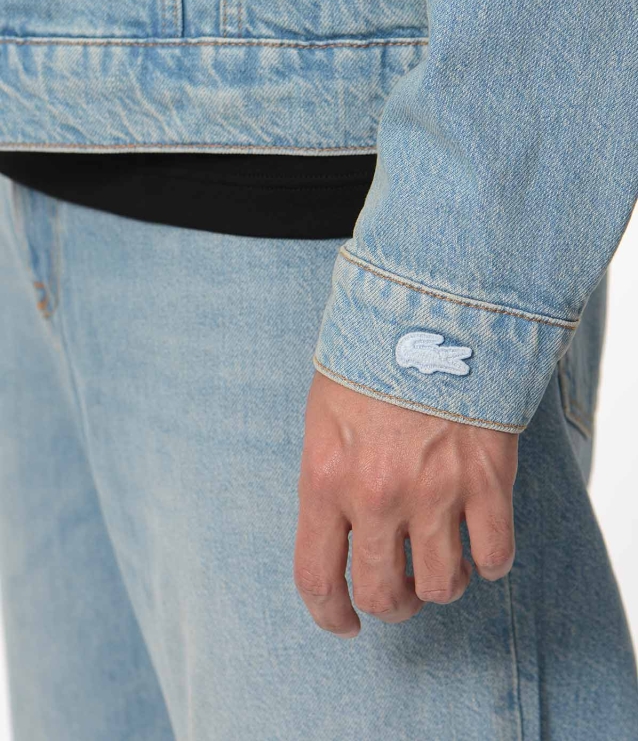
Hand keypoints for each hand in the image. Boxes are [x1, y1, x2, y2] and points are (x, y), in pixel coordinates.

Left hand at [294, 372, 518, 636]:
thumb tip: (337, 531)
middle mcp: (377, 496)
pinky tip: (483, 543)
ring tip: (440, 563)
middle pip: (384, 594)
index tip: (345, 624)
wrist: (430, 314)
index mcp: (326, 479)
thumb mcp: (324, 417)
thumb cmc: (370, 361)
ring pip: (442, 586)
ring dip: (441, 585)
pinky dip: (490, 562)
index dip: (330, 616)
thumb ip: (327, 478)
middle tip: (401, 591)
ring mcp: (435, 492)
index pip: (317, 577)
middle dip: (392, 604)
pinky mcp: (486, 481)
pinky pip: (495, 557)